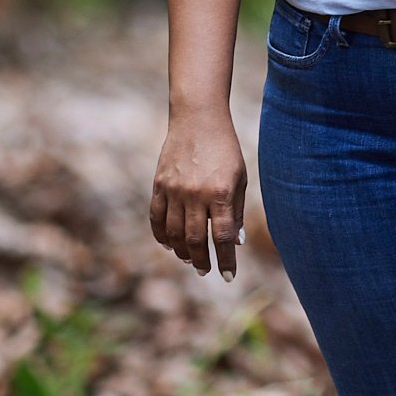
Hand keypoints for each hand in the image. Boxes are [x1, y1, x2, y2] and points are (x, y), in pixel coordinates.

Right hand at [150, 103, 249, 277]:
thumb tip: (235, 241)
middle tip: (205, 270)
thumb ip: (236, 210)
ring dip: (182, 251)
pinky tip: (170, 245)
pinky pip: (156, 218)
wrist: (198, 119)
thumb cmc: (225, 149)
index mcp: (220, 193)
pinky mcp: (159, 185)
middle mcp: (195, 194)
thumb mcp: (239, 178)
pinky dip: (162, 235)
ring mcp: (174, 190)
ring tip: (190, 259)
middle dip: (202, 260)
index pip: (222, 237)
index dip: (225, 260)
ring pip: (174, 233)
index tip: (229, 276)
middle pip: (195, 239)